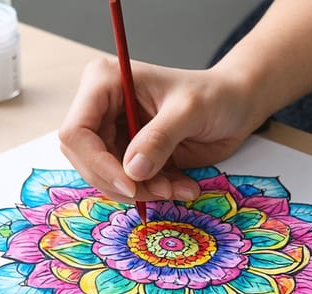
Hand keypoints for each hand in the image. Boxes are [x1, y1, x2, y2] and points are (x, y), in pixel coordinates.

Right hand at [59, 57, 263, 203]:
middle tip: (159, 191)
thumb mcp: (189, 111)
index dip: (97, 163)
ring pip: (104, 177)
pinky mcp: (127, 154)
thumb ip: (160, 138)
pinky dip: (150, 192)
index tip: (130, 184)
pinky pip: (125, 183)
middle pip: (85, 160)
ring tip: (175, 188)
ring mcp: (112, 132)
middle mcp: (101, 108)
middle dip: (120, 183)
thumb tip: (133, 171)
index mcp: (105, 83)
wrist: (234, 105)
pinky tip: (179, 187)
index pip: (77, 132)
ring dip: (139, 191)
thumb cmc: (215, 94)